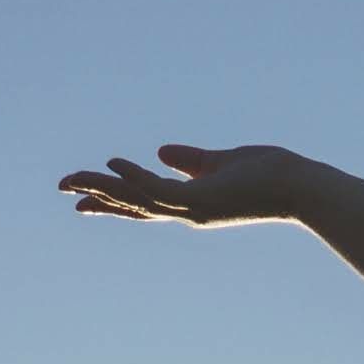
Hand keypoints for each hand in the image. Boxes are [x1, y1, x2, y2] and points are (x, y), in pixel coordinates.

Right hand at [57, 142, 312, 227]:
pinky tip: (113, 164)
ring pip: (138, 200)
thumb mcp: (222, 161)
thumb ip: (191, 160)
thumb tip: (162, 153)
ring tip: (71, 178)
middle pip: (132, 205)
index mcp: (191, 202)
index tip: (83, 198)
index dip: (113, 198)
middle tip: (61, 189)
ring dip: (103, 188)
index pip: (145, 200)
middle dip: (96, 197)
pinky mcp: (203, 200)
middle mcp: (188, 211)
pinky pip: (160, 189)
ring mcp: (194, 208)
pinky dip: (135, 177)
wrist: (301, 187)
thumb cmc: (271, 175)